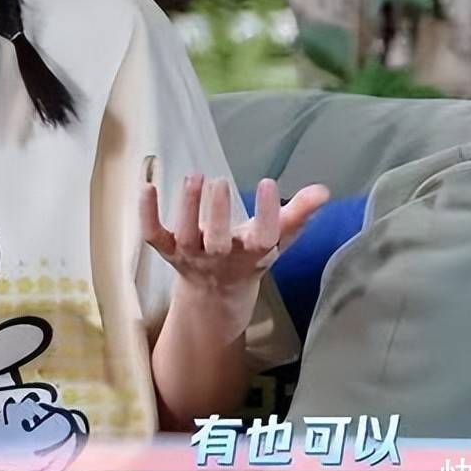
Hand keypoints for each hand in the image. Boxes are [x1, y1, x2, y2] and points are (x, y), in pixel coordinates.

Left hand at [139, 158, 328, 307]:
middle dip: (217, 213)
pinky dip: (147, 214)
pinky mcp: (167, 250)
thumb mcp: (276, 239)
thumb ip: (298, 214)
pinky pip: (153, 234)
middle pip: (217, 241)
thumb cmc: (249, 256)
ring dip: (187, 207)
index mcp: (251, 255)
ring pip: (184, 235)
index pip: (263, 237)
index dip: (266, 213)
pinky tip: (147, 186)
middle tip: (221, 181)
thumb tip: (323, 190)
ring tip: (194, 176)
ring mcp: (190, 255)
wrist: (216, 294)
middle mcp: (219, 257)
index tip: (269, 184)